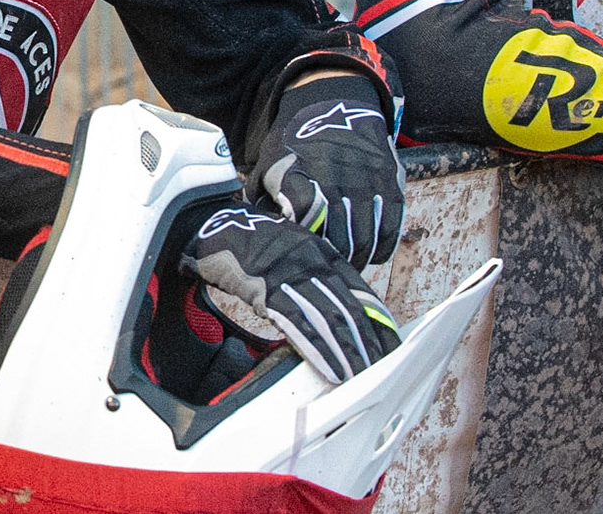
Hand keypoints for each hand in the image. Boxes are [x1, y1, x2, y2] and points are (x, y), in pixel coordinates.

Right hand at [182, 203, 400, 381]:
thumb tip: (327, 315)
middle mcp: (313, 262)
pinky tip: (331, 369)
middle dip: (368, 345)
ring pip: (330, 320)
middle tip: (381, 372)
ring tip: (361, 379)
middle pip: (351, 310)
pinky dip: (318, 350)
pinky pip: (299, 323)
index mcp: (321, 254)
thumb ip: (311, 280)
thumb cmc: (249, 242)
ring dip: (348, 354)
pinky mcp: (266, 288)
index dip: (377, 323)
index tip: (389, 347)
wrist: (213, 224)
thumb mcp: (290, 254)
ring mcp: (291, 274)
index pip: (360, 293)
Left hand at [247, 77, 401, 266]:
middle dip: (334, 259)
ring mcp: (366, 181)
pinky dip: (381, 245)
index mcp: (301, 174)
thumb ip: (263, 200)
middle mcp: (336, 179)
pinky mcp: (389, 182)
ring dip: (358, 257)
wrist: (333, 105)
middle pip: (340, 238)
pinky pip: (390, 226)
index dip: (306, 241)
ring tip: (347, 264)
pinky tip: (370, 252)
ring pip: (367, 238)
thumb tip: (260, 234)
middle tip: (327, 268)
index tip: (302, 252)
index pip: (306, 220)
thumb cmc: (295, 143)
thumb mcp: (269, 164)